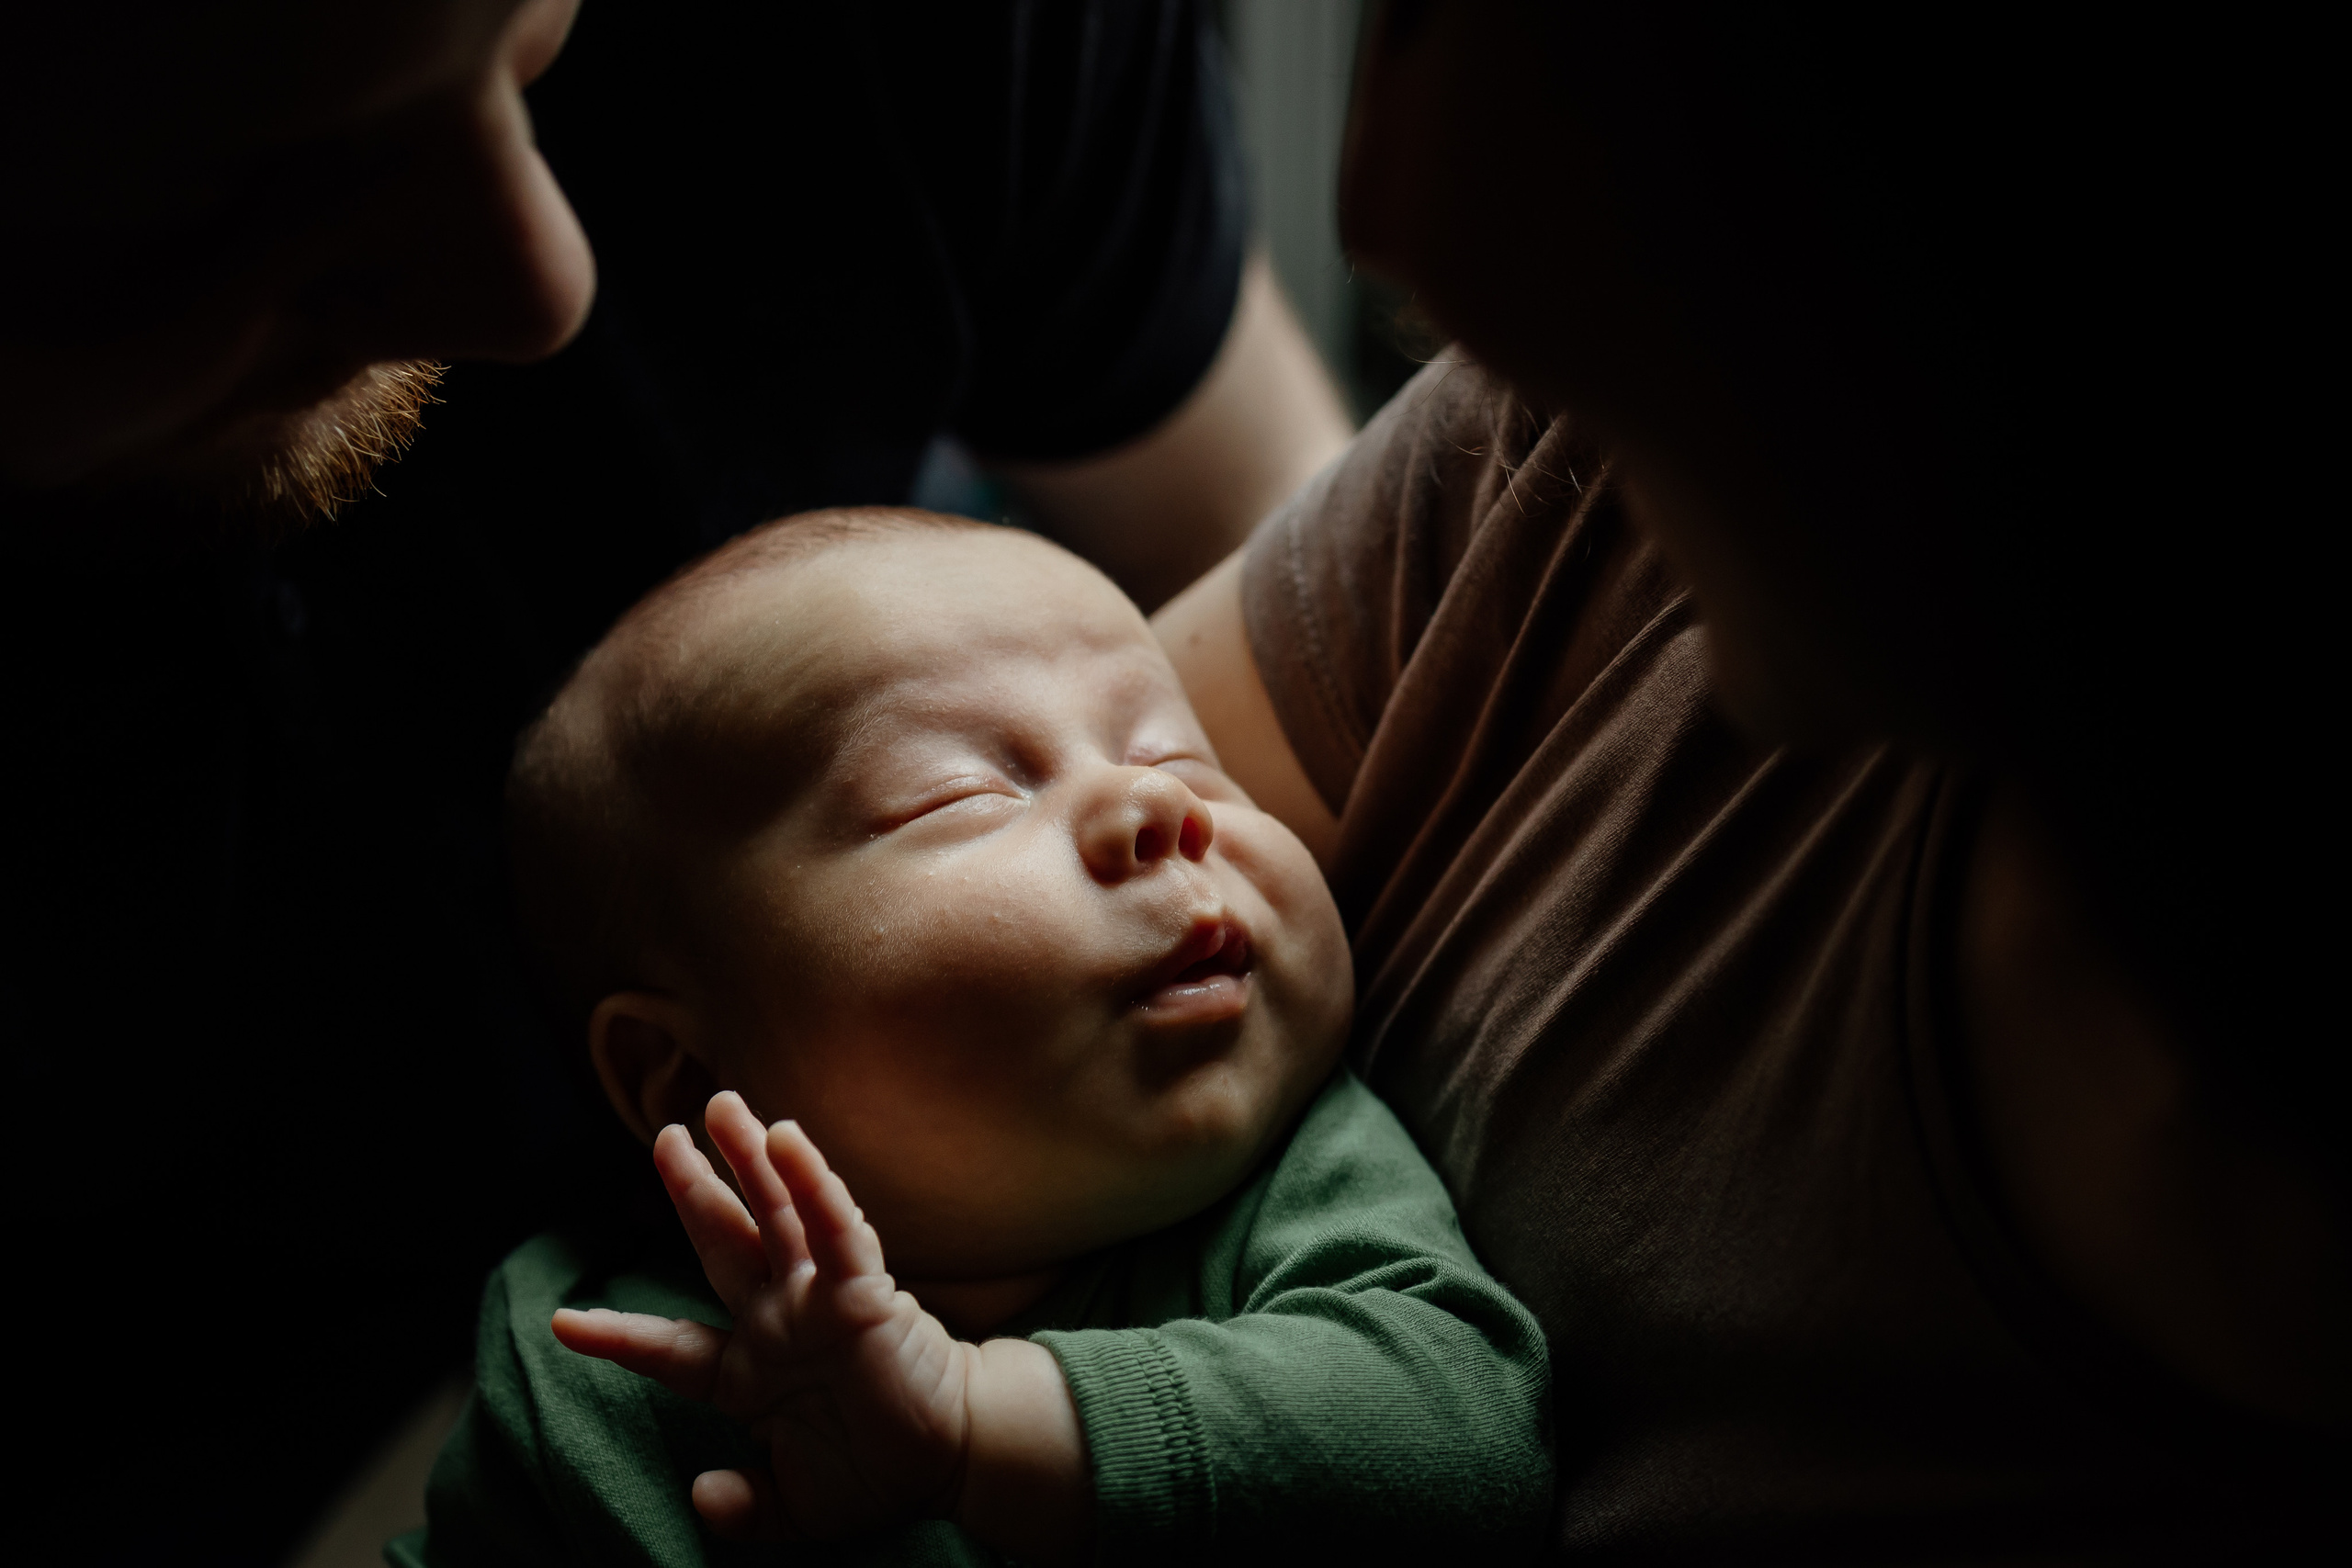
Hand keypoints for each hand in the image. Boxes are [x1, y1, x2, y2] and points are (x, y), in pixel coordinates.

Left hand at [551, 1093, 1090, 1558]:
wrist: (949, 1463)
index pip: (668, 1347)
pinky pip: (835, 1231)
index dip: (618, 1334)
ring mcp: (817, 1301)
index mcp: (747, 1373)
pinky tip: (787, 1140)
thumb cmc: (871, 1475)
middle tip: (667, 1137)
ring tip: (722, 1107)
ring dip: (748, 1160)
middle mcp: (777, 1322)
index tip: (561, 1322)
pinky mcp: (862, 1292)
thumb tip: (701, 1496)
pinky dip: (812, 1185)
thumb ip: (747, 1507)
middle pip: (723, 1242)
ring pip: (774, 1217)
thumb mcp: (794, 1507)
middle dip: (692, 1188)